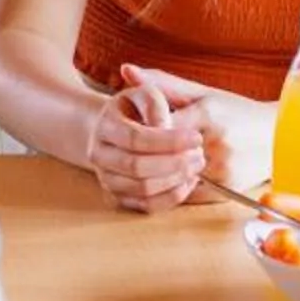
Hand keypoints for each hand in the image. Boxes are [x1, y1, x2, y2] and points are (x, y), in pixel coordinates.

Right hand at [87, 72, 203, 212]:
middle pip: (137, 167)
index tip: (196, 137)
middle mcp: (99, 155)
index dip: (169, 141)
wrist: (115, 130)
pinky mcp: (118, 198)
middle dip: (174, 163)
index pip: (136, 138)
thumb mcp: (144, 94)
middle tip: (200, 154)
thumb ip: (155, 104)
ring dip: (175, 180)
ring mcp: (107, 179)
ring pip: (142, 189)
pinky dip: (171, 197)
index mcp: (104, 126)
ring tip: (197, 165)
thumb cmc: (136, 109)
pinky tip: (188, 181)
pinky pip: (146, 206)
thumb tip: (166, 127)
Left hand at [118, 65, 270, 199]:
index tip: (136, 130)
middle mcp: (216, 141)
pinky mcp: (226, 188)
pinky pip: (187, 193)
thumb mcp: (202, 92)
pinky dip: (176, 187)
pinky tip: (172, 177)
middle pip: (165, 154)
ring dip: (160, 172)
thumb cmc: (236, 112)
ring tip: (152, 163)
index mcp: (208, 113)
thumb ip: (162, 83)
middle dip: (148, 153)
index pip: (159, 126)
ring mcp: (222, 167)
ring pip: (173, 176)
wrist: (280, 138)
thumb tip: (125, 70)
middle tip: (136, 150)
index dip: (143, 131)